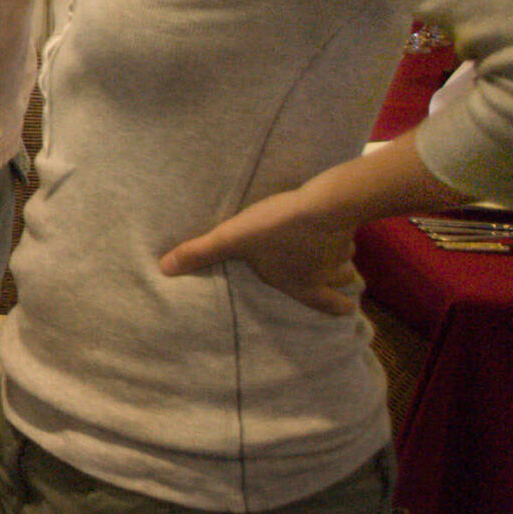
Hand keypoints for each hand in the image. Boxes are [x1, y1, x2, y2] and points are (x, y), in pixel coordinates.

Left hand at [160, 187, 363, 316]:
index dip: (338, 309)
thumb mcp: (232, 241)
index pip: (330, 306)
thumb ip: (200, 254)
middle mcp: (328, 271)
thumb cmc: (275, 230)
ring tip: (326, 245)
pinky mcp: (349, 221)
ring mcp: (343, 247)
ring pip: (347, 257)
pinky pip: (349, 230)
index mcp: (305, 285)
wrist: (322, 203)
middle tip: (331, 274)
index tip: (343, 309)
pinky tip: (330, 219)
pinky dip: (341, 229)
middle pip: (345, 281)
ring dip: (339, 254)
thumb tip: (164, 269)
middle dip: (339, 279)